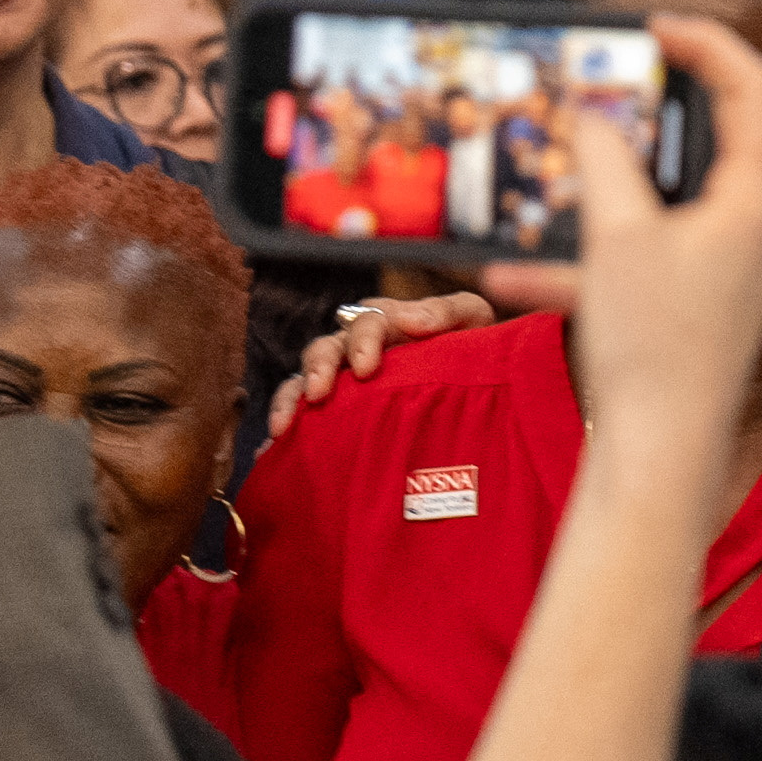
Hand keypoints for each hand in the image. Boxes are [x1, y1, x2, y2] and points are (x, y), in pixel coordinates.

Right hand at [265, 291, 505, 438]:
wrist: (489, 392)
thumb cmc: (476, 350)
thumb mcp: (472, 320)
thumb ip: (446, 311)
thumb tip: (407, 321)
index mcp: (387, 324)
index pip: (366, 321)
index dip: (362, 340)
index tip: (366, 368)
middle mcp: (357, 349)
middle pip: (326, 348)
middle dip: (319, 367)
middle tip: (319, 392)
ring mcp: (344, 383)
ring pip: (304, 380)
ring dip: (291, 398)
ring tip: (284, 426)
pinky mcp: (337, 415)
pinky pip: (302, 417)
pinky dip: (286, 428)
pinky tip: (272, 449)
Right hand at [559, 12, 761, 457]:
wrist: (663, 458)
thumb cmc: (655, 344)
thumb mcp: (618, 235)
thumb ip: (606, 159)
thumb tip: (595, 115)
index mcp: (757, 199)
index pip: (751, 88)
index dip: (705, 42)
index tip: (651, 26)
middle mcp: (757, 230)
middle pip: (712, 141)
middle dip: (649, 113)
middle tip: (602, 88)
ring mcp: (733, 271)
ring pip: (667, 204)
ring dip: (604, 191)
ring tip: (550, 173)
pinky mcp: (702, 308)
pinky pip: (644, 263)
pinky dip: (589, 261)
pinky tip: (511, 275)